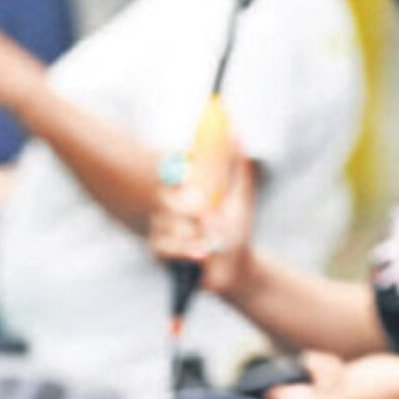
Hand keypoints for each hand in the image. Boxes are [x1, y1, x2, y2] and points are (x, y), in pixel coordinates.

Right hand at [149, 153, 256, 295]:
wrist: (235, 267)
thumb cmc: (236, 228)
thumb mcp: (240, 195)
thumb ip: (236, 165)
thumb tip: (236, 132)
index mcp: (187, 187)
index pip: (172, 167)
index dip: (177, 166)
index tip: (190, 171)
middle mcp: (170, 204)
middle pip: (166, 196)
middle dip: (191, 208)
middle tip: (209, 216)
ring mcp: (162, 226)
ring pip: (167, 223)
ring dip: (193, 234)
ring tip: (213, 243)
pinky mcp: (158, 249)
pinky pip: (165, 246)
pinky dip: (186, 250)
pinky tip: (202, 255)